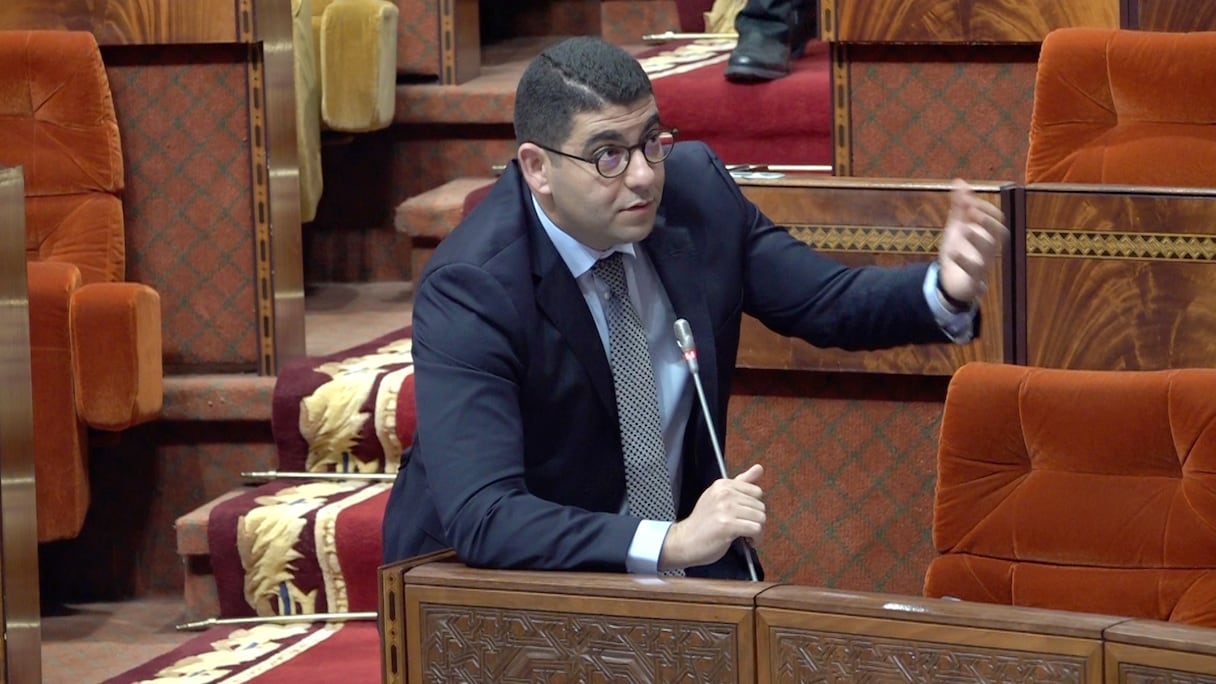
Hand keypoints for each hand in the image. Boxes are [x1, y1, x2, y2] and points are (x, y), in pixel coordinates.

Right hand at [659, 464, 764, 571]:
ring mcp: (726, 509)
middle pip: (760, 506)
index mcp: (723, 484)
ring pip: (760, 518)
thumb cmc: (704, 522)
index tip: (744, 515)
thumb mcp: (719, 496)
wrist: (685, 540)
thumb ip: (741, 482)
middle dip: (756, 520)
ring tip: (745, 535)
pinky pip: (756, 530)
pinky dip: (755, 539)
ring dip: (757, 531)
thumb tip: (759, 467)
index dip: (753, 507)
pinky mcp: (728, 525)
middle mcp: (724, 493)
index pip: (756, 491)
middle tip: (745, 528)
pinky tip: (746, 541)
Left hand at [937, 179, 1008, 306]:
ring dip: (977, 238)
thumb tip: (960, 181)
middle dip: (987, 221)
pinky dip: (963, 261)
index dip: (985, 208)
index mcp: (987, 233)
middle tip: (973, 212)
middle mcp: (989, 247)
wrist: (951, 281)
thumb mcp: (958, 225)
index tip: (968, 200)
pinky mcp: (971, 278)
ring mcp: (982, 263)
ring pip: (988, 252)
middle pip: (1000, 234)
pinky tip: (953, 252)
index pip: (996, 218)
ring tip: (964, 229)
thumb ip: (960, 205)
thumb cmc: (960, 249)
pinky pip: (973, 271)